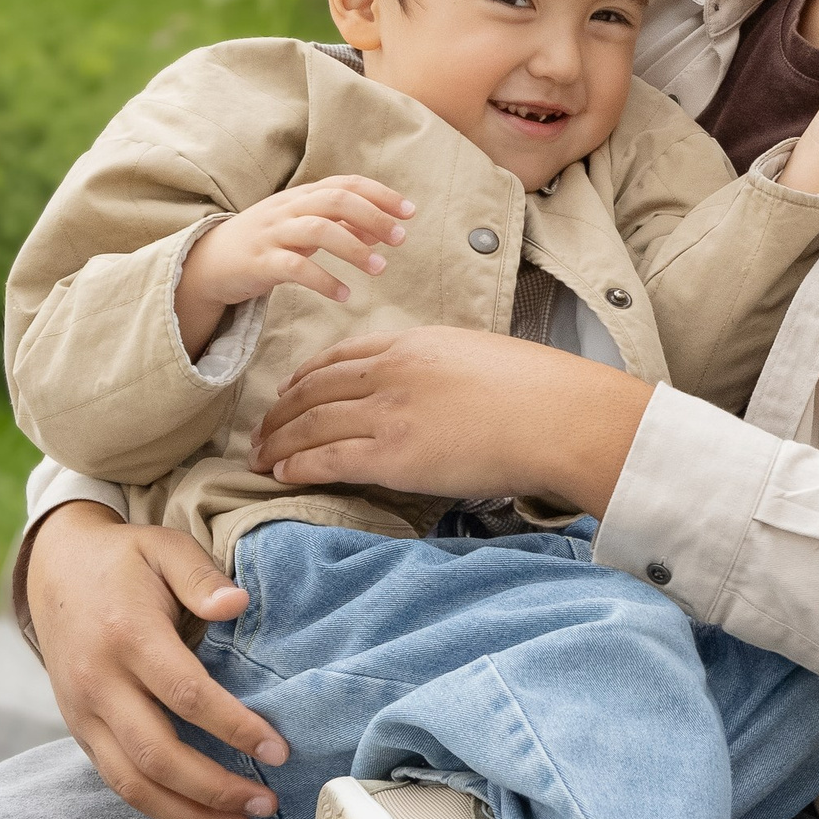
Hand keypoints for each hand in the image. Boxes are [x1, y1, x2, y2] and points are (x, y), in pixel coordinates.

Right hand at [25, 503, 287, 818]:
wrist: (53, 569)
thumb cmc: (125, 561)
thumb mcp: (165, 548)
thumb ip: (202, 577)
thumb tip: (237, 604)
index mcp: (127, 637)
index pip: (186, 695)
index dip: (235, 728)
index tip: (279, 750)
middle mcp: (98, 682)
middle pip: (157, 754)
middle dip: (215, 787)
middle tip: (268, 803)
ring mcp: (82, 712)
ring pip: (132, 782)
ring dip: (189, 813)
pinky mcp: (78, 730)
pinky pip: (117, 781)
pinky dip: (160, 807)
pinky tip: (202, 818)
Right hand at [173, 176, 415, 356]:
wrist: (207, 263)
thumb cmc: (265, 244)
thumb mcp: (303, 230)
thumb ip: (341, 226)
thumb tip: (381, 229)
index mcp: (300, 198)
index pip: (344, 184)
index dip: (379, 194)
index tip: (409, 212)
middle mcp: (287, 210)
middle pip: (335, 200)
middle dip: (373, 216)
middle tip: (400, 239)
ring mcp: (271, 234)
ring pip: (317, 229)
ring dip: (354, 248)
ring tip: (380, 269)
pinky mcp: (259, 262)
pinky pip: (295, 267)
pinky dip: (323, 280)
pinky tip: (345, 294)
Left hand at [251, 328, 648, 514]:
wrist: (558, 417)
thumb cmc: (540, 393)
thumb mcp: (480, 358)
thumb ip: (444, 370)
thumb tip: (441, 394)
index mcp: (414, 343)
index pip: (341, 356)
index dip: (305, 377)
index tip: (289, 393)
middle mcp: (390, 372)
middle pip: (314, 389)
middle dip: (280, 413)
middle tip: (261, 431)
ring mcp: (388, 412)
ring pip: (311, 423)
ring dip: (279, 442)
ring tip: (260, 458)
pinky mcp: (393, 454)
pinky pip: (327, 458)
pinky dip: (298, 466)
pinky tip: (282, 475)